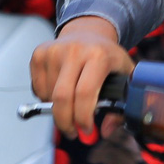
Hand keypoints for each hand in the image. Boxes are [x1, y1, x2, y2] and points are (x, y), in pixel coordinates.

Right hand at [29, 16, 134, 137]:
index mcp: (99, 55)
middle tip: (72, 131)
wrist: (89, 31)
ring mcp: (54, 51)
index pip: (85, 93)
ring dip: (58, 109)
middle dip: (65, 122)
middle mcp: (75, 50)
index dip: (83, 117)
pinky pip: (37, 89)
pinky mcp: (39, 53)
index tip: (86, 129)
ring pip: (48, 97)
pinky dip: (46, 98)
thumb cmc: (106, 56)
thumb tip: (107, 129)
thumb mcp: (125, 75)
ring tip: (71, 104)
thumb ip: (123, 104)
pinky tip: (59, 90)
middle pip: (62, 98)